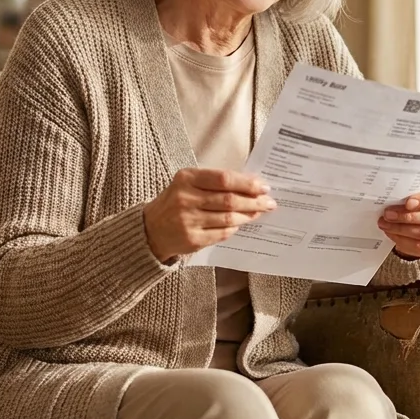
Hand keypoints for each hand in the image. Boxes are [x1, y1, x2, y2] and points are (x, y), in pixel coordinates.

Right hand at [143, 168, 275, 262]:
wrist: (150, 229)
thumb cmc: (175, 202)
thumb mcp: (188, 184)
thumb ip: (214, 183)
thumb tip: (250, 185)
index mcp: (186, 179)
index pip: (224, 179)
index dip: (247, 183)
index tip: (264, 187)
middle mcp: (185, 199)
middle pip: (229, 199)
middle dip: (254, 201)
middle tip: (269, 202)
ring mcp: (188, 221)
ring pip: (228, 218)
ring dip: (248, 215)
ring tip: (259, 212)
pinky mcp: (192, 239)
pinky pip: (222, 233)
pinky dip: (235, 228)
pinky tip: (241, 223)